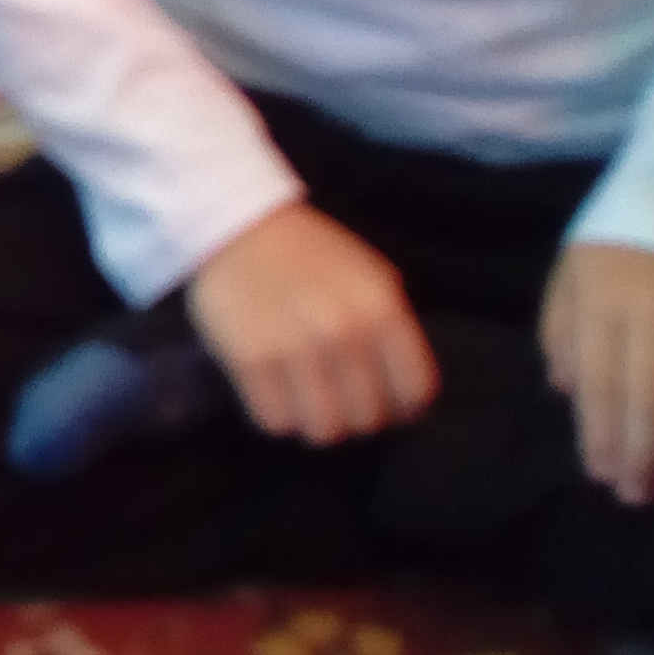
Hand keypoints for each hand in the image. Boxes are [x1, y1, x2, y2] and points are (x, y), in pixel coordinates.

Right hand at [187, 204, 437, 443]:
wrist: (239, 225)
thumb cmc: (312, 253)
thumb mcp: (371, 277)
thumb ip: (391, 329)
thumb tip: (405, 395)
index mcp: (382, 308)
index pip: (413, 391)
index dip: (403, 406)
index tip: (387, 403)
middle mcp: (344, 331)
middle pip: (368, 418)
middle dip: (356, 415)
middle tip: (340, 399)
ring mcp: (296, 348)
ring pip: (323, 430)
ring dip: (317, 422)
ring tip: (308, 402)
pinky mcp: (251, 360)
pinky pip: (275, 421)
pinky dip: (278, 415)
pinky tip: (276, 392)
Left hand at [540, 240, 653, 503]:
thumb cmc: (614, 242)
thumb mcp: (569, 277)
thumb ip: (560, 333)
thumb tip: (567, 391)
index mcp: (602, 307)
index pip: (599, 384)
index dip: (600, 435)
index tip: (601, 474)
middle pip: (650, 396)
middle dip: (643, 453)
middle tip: (638, 494)